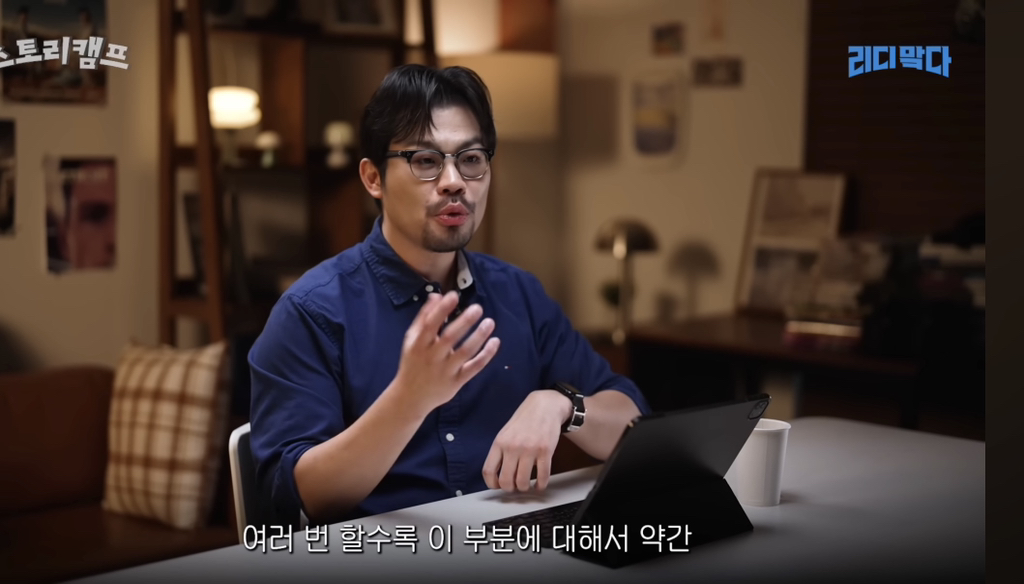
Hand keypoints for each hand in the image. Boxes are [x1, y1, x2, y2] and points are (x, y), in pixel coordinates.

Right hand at [392, 291, 499, 412]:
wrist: (410, 397)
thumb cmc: (413, 363)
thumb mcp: (412, 340)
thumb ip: (424, 318)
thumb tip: (437, 295)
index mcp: (419, 345)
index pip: (430, 325)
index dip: (442, 310)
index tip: (454, 295)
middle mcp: (432, 357)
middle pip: (450, 338)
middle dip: (464, 322)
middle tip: (478, 308)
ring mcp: (445, 371)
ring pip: (465, 352)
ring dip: (479, 336)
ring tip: (490, 322)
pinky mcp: (457, 382)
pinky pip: (474, 368)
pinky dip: (486, 355)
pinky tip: (495, 342)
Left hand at [482, 390, 572, 492]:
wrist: (545, 405)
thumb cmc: (524, 420)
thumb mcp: (505, 432)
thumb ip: (500, 451)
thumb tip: (497, 474)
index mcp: (500, 442)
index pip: (488, 471)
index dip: (492, 484)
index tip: (498, 486)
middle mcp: (513, 447)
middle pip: (506, 481)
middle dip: (510, 489)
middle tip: (514, 486)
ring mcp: (530, 450)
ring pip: (523, 482)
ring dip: (524, 488)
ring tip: (526, 485)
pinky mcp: (546, 451)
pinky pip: (542, 476)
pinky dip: (540, 485)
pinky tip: (539, 484)